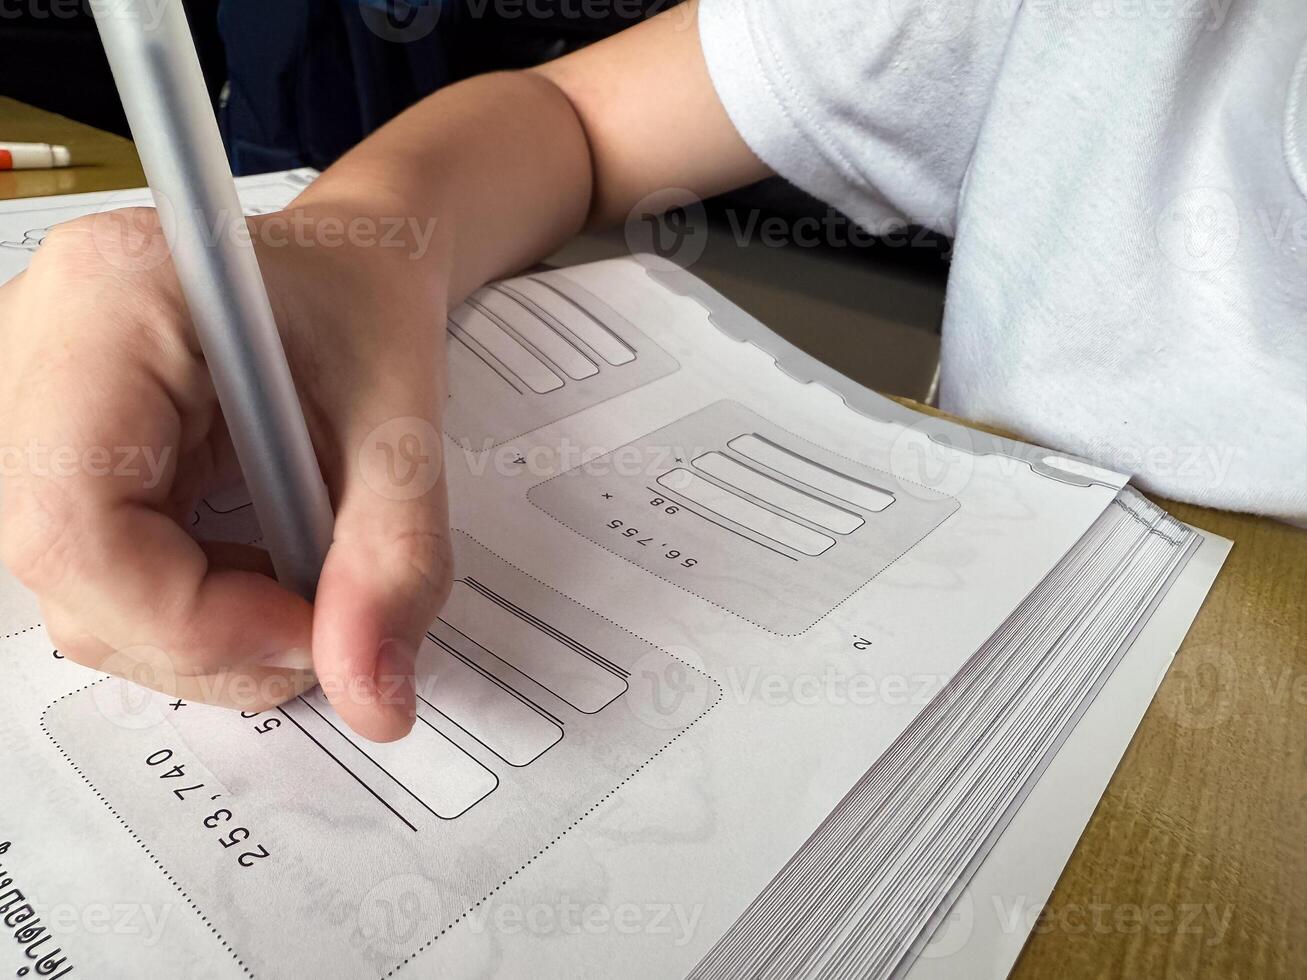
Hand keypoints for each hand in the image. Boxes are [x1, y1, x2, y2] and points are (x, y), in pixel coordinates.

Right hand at [0, 205, 452, 740]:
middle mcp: (33, 344)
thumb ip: (395, 559)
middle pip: (67, 569)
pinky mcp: (51, 443)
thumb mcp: (404, 424)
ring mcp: (27, 396)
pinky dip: (185, 602)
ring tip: (299, 583)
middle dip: (207, 637)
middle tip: (324, 624)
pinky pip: (93, 569)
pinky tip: (252, 563)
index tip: (312, 632)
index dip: (192, 618)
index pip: (76, 521)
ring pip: (75, 589)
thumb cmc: (365, 306)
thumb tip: (373, 698)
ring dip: (200, 629)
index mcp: (109, 301)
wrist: (348, 266)